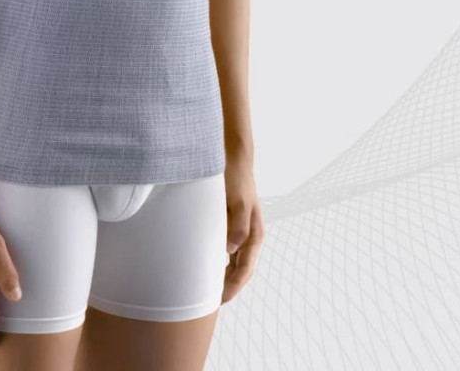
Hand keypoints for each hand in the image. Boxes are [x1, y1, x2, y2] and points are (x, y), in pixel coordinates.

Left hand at [221, 150, 264, 304]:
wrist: (232, 157)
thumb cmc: (235, 179)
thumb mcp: (236, 201)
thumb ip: (237, 226)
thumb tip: (230, 251)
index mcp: (254, 234)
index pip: (244, 270)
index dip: (233, 287)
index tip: (219, 300)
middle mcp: (249, 236)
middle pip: (240, 270)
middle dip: (227, 286)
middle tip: (208, 302)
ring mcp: (240, 230)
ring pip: (233, 261)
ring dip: (222, 275)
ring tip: (206, 288)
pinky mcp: (229, 223)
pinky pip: (225, 248)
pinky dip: (218, 260)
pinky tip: (205, 264)